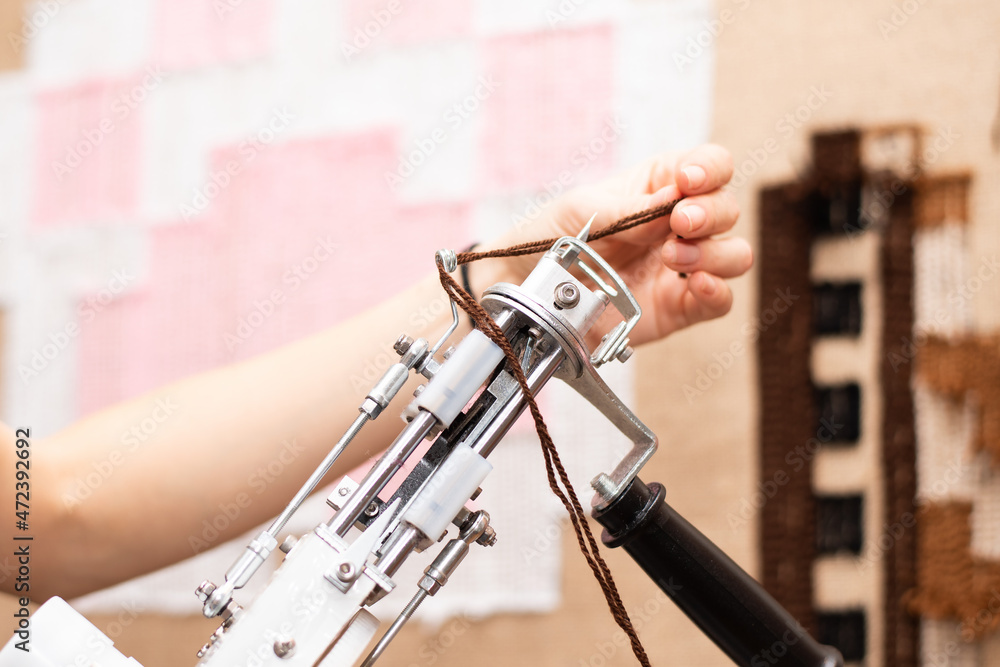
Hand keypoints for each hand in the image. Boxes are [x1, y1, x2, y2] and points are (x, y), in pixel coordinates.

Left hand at [479, 144, 750, 346]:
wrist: (528, 289)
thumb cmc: (552, 237)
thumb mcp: (584, 210)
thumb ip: (633, 210)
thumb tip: (676, 202)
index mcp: (659, 187)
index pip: (710, 165)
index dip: (710, 169)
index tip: (687, 181)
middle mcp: (679, 225)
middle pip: (728, 209)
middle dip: (710, 213)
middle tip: (680, 223)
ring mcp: (682, 268)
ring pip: (734, 255)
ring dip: (714, 252)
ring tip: (674, 257)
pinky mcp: (678, 307)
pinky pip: (718, 302)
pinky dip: (718, 291)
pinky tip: (699, 285)